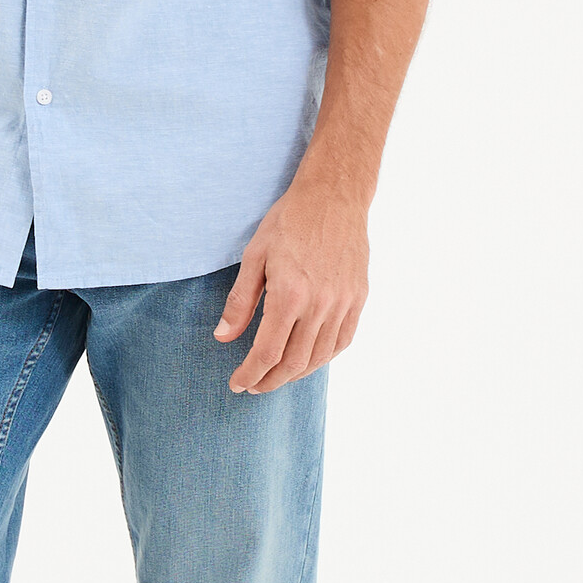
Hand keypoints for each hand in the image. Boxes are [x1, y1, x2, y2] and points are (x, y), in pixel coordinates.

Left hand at [213, 180, 368, 393]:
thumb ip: (240, 301)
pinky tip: (308, 359)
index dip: (250, 373)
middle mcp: (320, 304)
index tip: (237, 383)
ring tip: (277, 376)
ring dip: (296, 374)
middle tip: (254, 385)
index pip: (268, 351)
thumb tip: (223, 336)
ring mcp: (344, 303)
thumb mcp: (254, 256)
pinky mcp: (358, 298)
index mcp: (290, 294)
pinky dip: (323, 358)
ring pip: (320, 356)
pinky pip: (342, 340)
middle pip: (294, 362)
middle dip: (270, 380)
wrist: (334, 196)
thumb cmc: (289, 221)